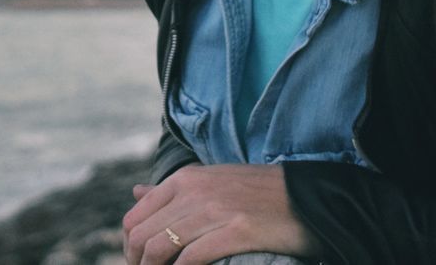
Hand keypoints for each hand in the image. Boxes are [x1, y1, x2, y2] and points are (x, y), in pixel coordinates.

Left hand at [121, 163, 321, 264]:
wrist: (305, 196)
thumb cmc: (255, 192)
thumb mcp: (208, 180)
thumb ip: (170, 190)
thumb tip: (135, 192)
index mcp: (184, 179)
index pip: (135, 217)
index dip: (129, 248)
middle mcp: (193, 191)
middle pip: (142, 235)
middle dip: (136, 263)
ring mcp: (214, 210)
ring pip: (161, 248)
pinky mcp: (236, 230)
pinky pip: (192, 258)